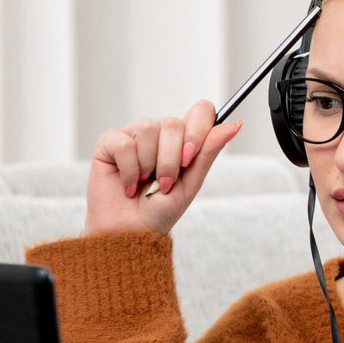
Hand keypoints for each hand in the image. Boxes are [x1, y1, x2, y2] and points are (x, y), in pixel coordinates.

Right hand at [85, 100, 243, 235]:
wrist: (131, 232)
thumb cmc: (160, 210)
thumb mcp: (191, 182)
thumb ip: (209, 151)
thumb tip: (235, 125)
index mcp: (182, 140)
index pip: (200, 111)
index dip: (197, 131)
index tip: (190, 158)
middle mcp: (159, 133)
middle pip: (173, 123)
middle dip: (171, 160)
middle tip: (165, 182)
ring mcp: (133, 135)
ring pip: (148, 129)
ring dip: (149, 165)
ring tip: (144, 182)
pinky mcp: (109, 143)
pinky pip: (124, 143)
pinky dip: (129, 169)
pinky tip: (128, 184)